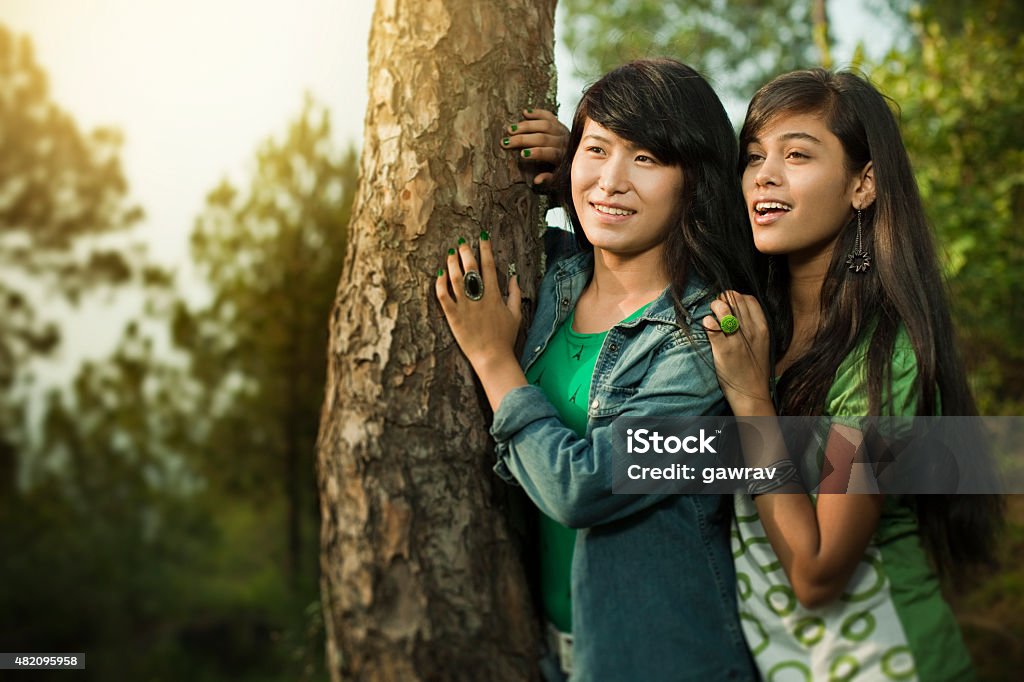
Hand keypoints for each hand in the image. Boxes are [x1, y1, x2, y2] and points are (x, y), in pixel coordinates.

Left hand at [435, 232, 522, 371]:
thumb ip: (516, 294)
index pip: (489, 266)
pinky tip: (439, 275)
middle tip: (462, 243)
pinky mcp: (453, 317)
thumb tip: (514, 277)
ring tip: (450, 254)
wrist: (492, 357)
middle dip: (466, 252)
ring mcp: (465, 307)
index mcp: (494, 295)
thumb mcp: (516, 314)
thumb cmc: (505, 337)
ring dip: (452, 264)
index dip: (485, 249)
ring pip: (456, 279)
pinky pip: (443, 296)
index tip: (482, 237)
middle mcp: (479, 298)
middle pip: (471, 268)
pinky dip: (440, 284)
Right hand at [500, 108, 567, 186]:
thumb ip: (548, 178)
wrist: (578, 154)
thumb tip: (536, 181)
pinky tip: (524, 113)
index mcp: (562, 156)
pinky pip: (548, 115)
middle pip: (542, 138)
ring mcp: (561, 130)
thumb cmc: (564, 168)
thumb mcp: (559, 177)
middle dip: (523, 139)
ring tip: (510, 129)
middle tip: (506, 142)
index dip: (535, 153)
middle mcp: (562, 141)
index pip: (548, 153)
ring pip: (543, 125)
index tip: (521, 154)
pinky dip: (536, 113)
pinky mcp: (558, 123)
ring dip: (526, 126)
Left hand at [702, 291, 773, 414]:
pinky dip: (707, 322)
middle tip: (717, 306)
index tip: (729, 302)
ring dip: (715, 306)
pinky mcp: (723, 350)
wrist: (751, 393)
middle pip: (735, 301)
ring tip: (712, 312)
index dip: (736, 296)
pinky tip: (707, 324)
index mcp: (762, 328)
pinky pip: (713, 328)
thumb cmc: (754, 367)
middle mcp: (751, 331)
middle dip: (723, 299)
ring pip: (724, 309)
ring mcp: (737, 339)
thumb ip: (753, 326)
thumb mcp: (762, 343)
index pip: (749, 299)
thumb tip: (738, 311)